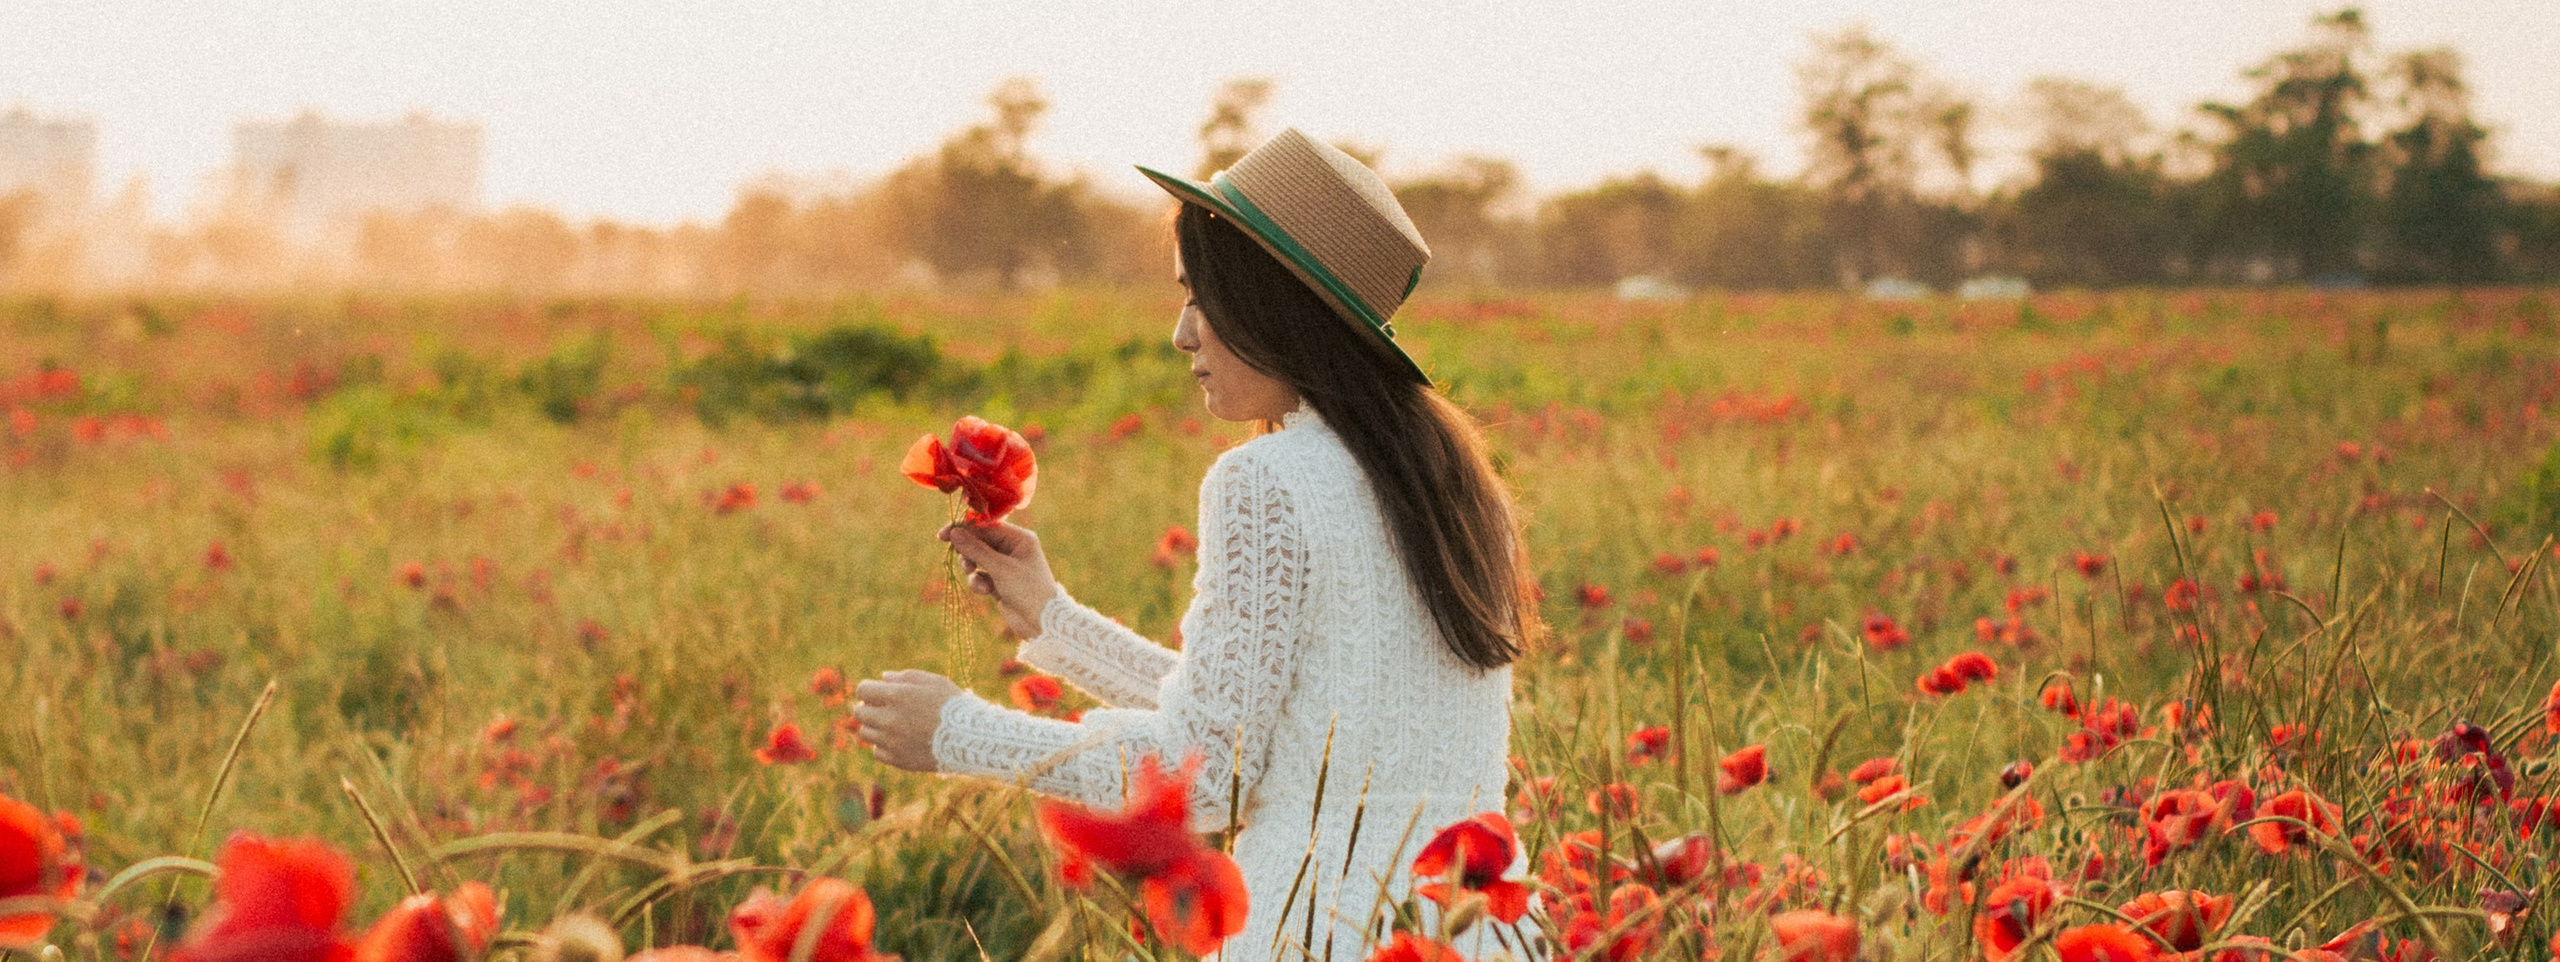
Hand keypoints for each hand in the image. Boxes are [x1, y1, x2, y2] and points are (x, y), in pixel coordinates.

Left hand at [853, 669, 963, 771]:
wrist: (971, 737)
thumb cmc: (954, 705)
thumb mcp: (934, 681)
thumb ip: (906, 677)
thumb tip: (883, 678)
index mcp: (897, 696)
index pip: (862, 690)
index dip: (868, 690)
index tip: (877, 693)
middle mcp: (890, 719)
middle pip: (859, 712)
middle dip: (868, 708)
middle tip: (883, 709)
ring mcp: (892, 741)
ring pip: (865, 733)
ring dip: (874, 727)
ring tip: (893, 725)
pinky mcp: (898, 759)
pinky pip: (877, 751)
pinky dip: (883, 746)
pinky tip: (898, 740)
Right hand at [940, 521, 1062, 638]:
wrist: (1041, 622)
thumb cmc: (1027, 590)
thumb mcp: (1001, 568)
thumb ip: (976, 550)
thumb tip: (953, 532)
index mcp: (1019, 538)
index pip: (986, 526)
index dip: (964, 529)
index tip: (943, 535)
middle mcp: (1012, 548)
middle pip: (979, 541)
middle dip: (968, 552)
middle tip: (963, 562)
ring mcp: (1005, 565)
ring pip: (976, 559)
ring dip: (971, 568)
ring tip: (972, 575)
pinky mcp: (998, 581)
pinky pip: (980, 575)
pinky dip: (978, 582)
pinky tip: (985, 591)